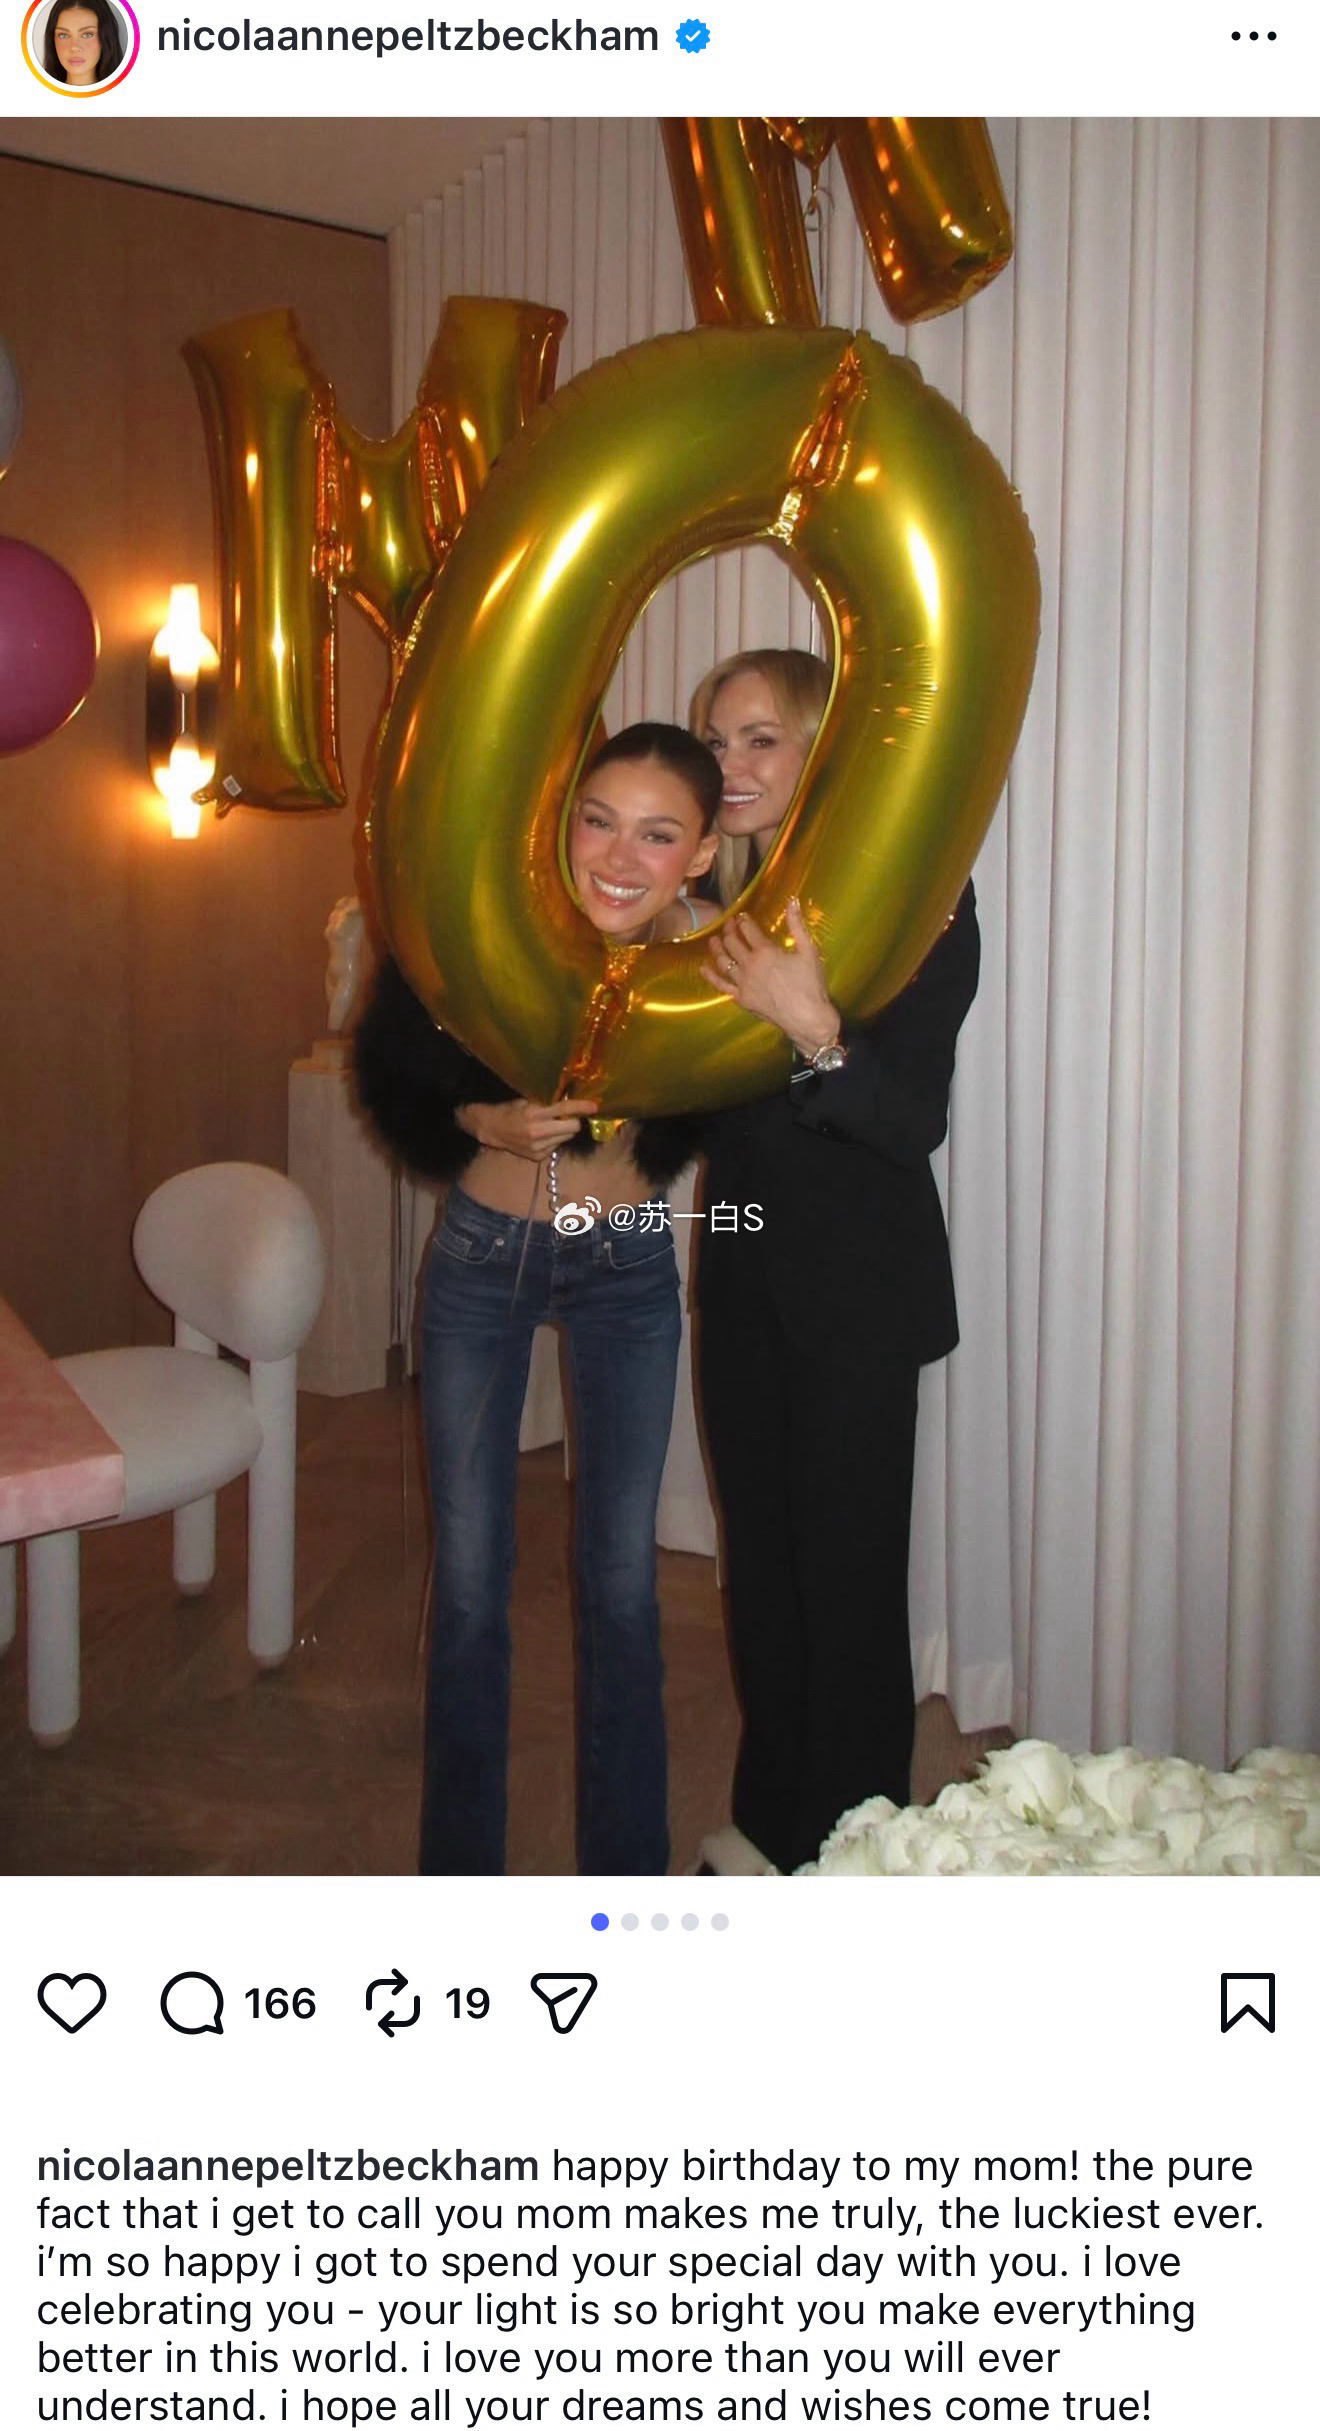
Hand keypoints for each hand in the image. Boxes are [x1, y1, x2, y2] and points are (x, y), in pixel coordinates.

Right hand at [460, 1097, 597, 1160]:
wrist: (490, 1129)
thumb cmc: (509, 1110)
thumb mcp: (527, 1101)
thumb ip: (547, 1103)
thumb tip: (570, 1101)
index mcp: (534, 1114)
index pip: (564, 1109)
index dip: (582, 1107)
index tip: (594, 1106)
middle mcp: (538, 1133)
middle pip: (572, 1128)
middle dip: (574, 1120)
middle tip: (569, 1115)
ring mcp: (539, 1148)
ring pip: (566, 1138)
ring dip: (564, 1130)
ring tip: (551, 1125)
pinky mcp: (538, 1157)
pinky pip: (557, 1146)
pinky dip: (555, 1139)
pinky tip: (543, 1136)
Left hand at [701, 898, 839, 1058]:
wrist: (806, 1017)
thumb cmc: (810, 984)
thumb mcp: (808, 951)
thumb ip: (797, 926)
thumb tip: (792, 901)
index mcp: (765, 951)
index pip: (749, 930)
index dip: (743, 921)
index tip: (741, 915)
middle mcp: (749, 965)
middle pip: (732, 943)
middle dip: (729, 930)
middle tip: (727, 924)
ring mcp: (742, 983)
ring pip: (723, 961)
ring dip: (716, 948)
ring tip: (713, 939)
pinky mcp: (741, 998)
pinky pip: (721, 985)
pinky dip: (710, 976)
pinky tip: (703, 968)